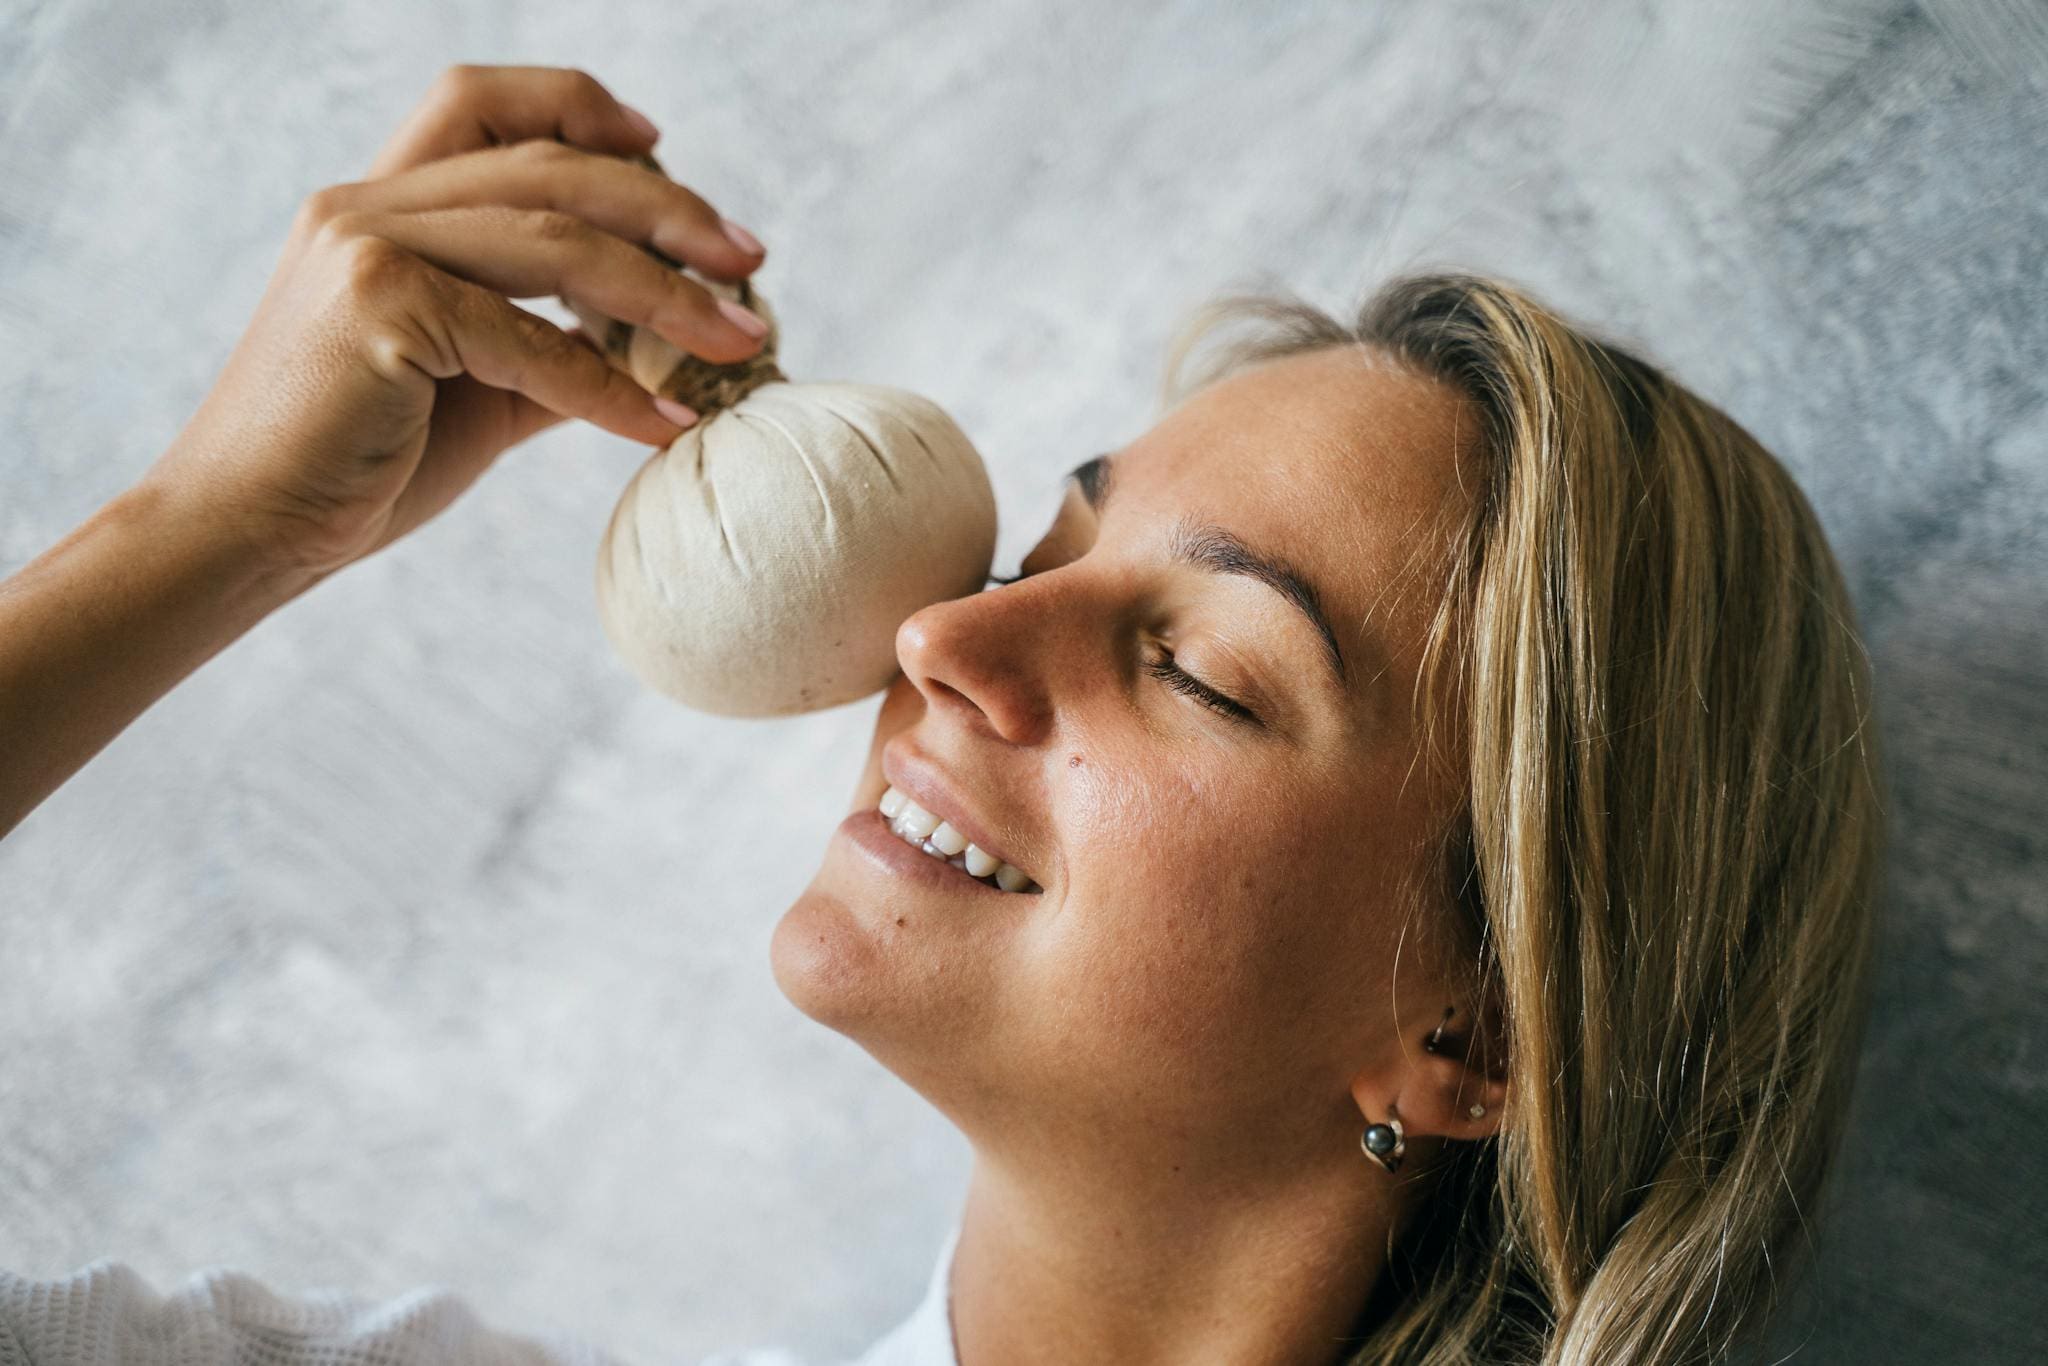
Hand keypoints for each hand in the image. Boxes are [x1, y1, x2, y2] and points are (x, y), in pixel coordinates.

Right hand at [142, 63, 770, 577]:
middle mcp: (367, 205)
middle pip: (551, 166)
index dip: (576, 104)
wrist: (250, 534)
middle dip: (670, 209)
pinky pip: (532, 342)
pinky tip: (669, 427)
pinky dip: (611, 390)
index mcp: (380, 205)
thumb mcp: (472, 391)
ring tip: (743, 337)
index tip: (659, 144)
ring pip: (557, 240)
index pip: (480, 105)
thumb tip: (648, 354)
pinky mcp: (377, 307)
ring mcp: (367, 247)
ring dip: (668, 293)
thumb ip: (548, 352)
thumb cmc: (357, 467)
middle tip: (750, 261)